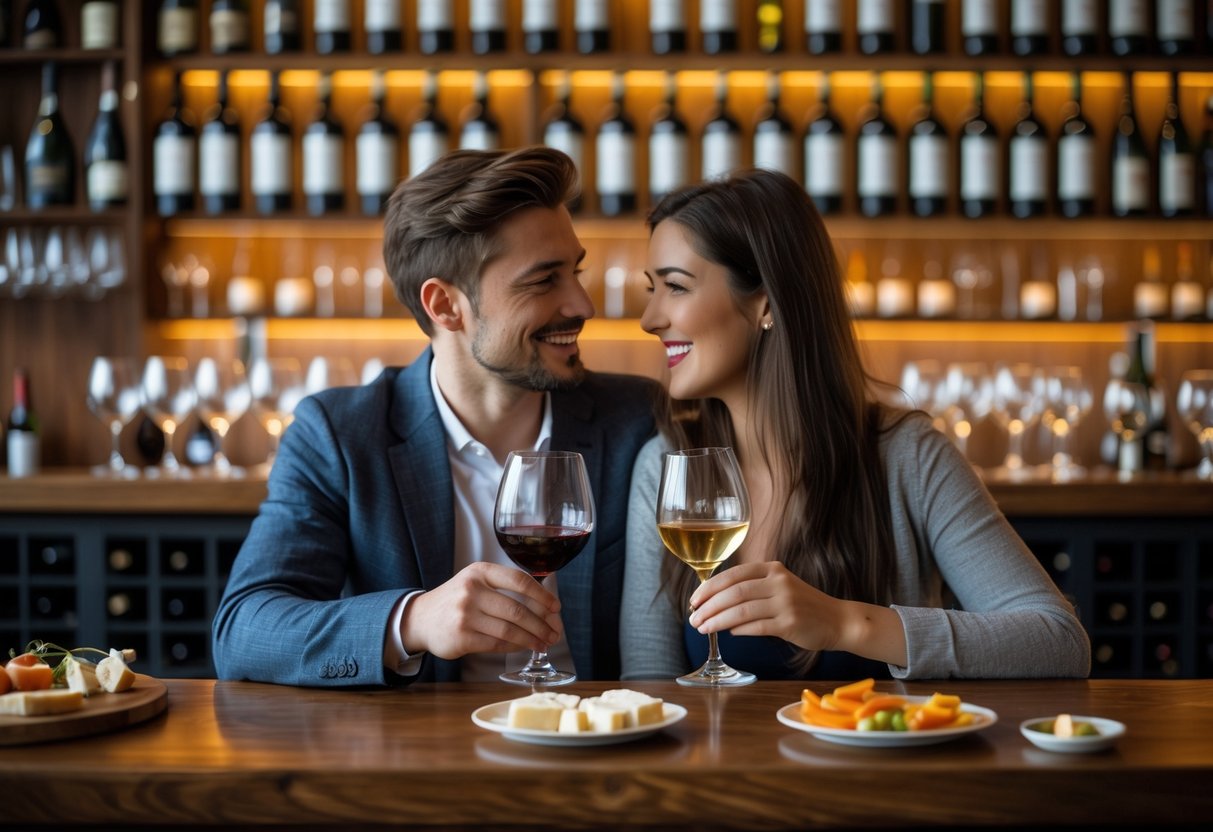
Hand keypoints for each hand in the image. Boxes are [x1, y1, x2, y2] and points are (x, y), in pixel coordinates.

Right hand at [401, 562, 562, 659]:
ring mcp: (465, 614)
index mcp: (480, 572)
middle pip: (517, 610)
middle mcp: (472, 590)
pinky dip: (515, 647)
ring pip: (509, 629)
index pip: (519, 580)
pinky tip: (523, 647)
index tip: (555, 607)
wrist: (420, 618)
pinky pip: (497, 643)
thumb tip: (544, 607)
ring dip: (531, 639)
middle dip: (541, 624)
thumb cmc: (456, 601)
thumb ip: (504, 589)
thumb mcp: (475, 582)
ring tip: (543, 644)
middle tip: (553, 633)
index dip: (542, 595)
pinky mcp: (461, 637)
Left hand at [687, 561, 907, 665]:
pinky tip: (728, 633)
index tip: (694, 601)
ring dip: (717, 621)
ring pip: (741, 610)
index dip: (709, 588)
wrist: (837, 620)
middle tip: (693, 619)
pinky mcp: (790, 623)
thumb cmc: (802, 604)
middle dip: (708, 606)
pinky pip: (756, 627)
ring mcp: (785, 602)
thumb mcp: (779, 586)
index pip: (732, 575)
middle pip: (733, 592)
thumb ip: (752, 589)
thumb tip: (716, 603)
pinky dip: (739, 630)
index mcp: (772, 568)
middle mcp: (778, 582)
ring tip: (703, 629)